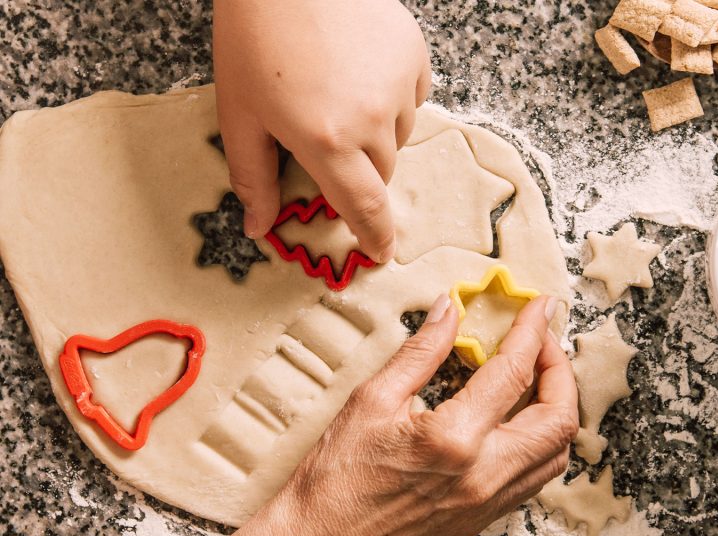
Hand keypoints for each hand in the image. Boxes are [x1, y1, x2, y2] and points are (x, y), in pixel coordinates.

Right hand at [184, 295, 577, 535]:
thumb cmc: (337, 475)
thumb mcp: (373, 398)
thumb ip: (422, 351)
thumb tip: (450, 312)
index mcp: (454, 439)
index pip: (513, 373)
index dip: (532, 331)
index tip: (539, 307)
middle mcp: (483, 476)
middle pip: (558, 419)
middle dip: (559, 371)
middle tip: (541, 342)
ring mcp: (487, 503)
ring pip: (556, 454)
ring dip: (556, 409)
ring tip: (534, 378)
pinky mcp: (482, 519)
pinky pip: (535, 478)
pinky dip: (540, 442)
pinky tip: (517, 420)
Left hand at [213, 0, 431, 261]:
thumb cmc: (254, 36)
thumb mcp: (239, 111)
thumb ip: (253, 175)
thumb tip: (259, 228)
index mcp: (326, 141)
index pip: (364, 208)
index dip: (375, 237)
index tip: (381, 254)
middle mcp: (372, 120)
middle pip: (380, 172)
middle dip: (358, 169)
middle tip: (323, 134)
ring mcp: (400, 86)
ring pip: (397, 135)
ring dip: (374, 131)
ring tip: (337, 91)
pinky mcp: (415, 57)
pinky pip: (413, 97)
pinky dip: (391, 96)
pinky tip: (358, 70)